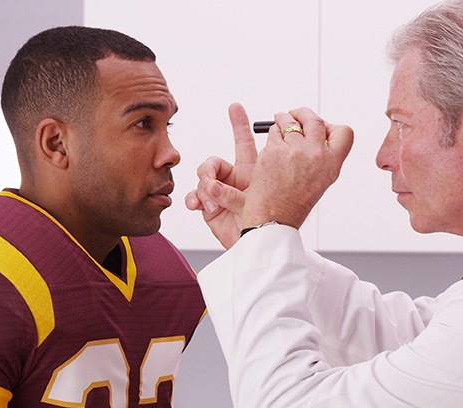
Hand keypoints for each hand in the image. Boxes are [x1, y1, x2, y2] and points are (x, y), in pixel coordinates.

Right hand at [185, 103, 255, 248]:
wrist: (257, 245)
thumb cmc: (267, 222)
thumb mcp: (261, 199)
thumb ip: (238, 190)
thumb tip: (215, 185)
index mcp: (252, 171)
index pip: (244, 142)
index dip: (239, 124)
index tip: (235, 107)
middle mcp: (234, 178)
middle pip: (214, 161)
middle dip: (209, 166)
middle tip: (212, 182)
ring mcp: (219, 191)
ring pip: (202, 178)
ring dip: (206, 190)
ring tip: (215, 204)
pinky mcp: (208, 205)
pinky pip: (194, 195)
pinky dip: (196, 199)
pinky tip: (200, 206)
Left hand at [241, 107, 352, 232]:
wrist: (274, 218)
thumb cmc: (294, 203)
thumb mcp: (321, 180)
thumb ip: (323, 156)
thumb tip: (315, 132)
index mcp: (332, 164)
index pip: (344, 132)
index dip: (331, 126)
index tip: (321, 127)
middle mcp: (316, 155)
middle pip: (315, 120)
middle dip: (303, 114)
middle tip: (295, 115)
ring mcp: (295, 151)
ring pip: (290, 121)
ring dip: (283, 119)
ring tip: (280, 126)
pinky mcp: (274, 151)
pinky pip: (274, 131)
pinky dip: (272, 134)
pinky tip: (272, 145)